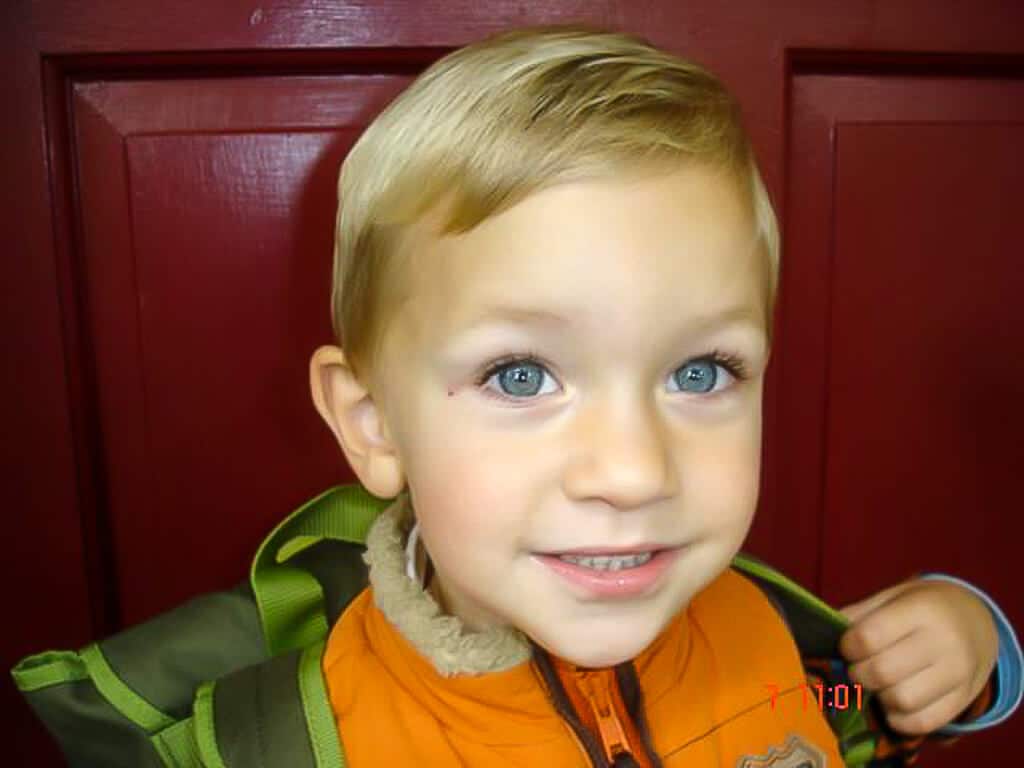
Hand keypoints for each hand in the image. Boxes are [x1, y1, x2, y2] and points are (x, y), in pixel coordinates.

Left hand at [838, 578, 997, 734]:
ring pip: (902, 701)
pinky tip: (893, 703)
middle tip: (860, 667)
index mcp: (922, 610)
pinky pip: (923, 723)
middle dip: (859, 673)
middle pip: (883, 672)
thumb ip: (860, 613)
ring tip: (880, 684)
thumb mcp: (894, 596)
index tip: (848, 646)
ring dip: (880, 696)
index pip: (869, 636)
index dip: (848, 646)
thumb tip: (828, 633)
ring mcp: (958, 674)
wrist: (976, 621)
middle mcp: (944, 642)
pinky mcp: (964, 699)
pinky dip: (899, 719)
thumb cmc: (923, 607)